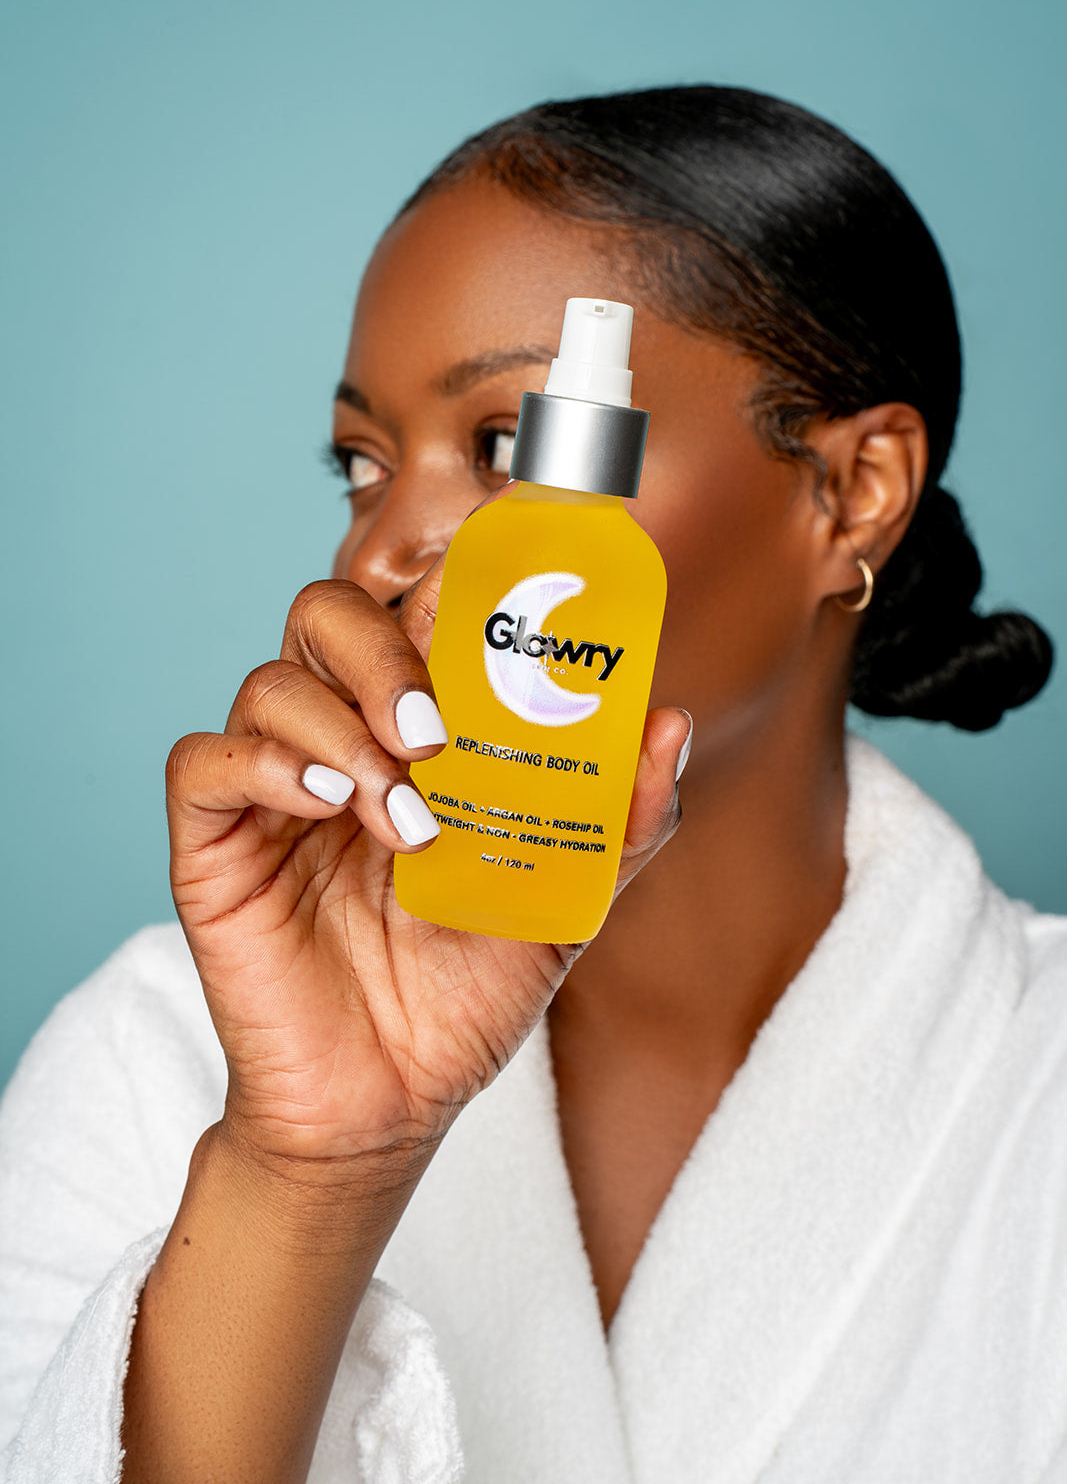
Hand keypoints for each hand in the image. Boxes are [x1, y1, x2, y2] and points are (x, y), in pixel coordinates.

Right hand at [166, 562, 687, 1173]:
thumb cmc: (465, 995)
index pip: (418, 616)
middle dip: (387, 653)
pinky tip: (326, 807)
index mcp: (418, 738)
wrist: (392, 1105)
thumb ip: (619, 819)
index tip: (507, 582)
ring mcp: (274, 791)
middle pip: (330, 616)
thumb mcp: (566, 903)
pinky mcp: (215, 845)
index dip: (451, 580)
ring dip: (345, 727)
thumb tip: (668, 723)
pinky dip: (268, 764)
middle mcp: (342, 743)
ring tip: (404, 818)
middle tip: (440, 735)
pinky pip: (206, 761)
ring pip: (272, 679)